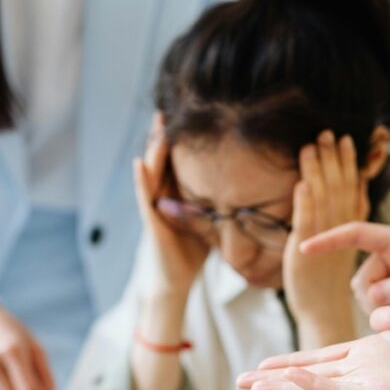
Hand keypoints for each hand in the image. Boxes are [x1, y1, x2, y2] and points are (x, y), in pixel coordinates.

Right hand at [134, 114, 209, 298]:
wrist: (174, 280)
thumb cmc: (191, 252)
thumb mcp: (208, 220)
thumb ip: (218, 202)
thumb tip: (248, 188)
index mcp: (178, 194)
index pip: (179, 160)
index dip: (183, 138)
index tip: (191, 113)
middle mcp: (163, 196)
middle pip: (163, 159)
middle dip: (165, 134)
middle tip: (168, 109)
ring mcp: (155, 207)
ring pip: (152, 172)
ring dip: (154, 149)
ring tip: (157, 125)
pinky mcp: (152, 221)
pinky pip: (145, 197)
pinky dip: (142, 180)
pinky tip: (140, 163)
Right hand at [236, 304, 389, 389]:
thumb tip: (376, 314)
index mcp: (375, 354)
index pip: (324, 360)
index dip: (293, 363)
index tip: (264, 364)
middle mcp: (370, 371)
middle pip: (312, 376)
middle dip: (276, 380)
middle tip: (242, 382)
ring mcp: (375, 383)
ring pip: (319, 387)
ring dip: (285, 386)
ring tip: (252, 385)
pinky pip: (343, 387)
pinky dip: (313, 385)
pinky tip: (288, 381)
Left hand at [283, 131, 362, 331]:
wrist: (323, 313)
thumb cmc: (328, 281)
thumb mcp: (341, 245)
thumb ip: (344, 218)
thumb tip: (347, 193)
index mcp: (351, 228)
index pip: (352, 189)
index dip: (350, 165)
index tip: (349, 140)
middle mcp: (340, 232)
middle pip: (338, 189)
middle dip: (332, 160)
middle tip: (327, 133)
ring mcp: (323, 242)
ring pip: (322, 201)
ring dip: (316, 173)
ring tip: (310, 148)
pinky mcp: (305, 253)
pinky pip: (307, 225)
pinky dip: (304, 203)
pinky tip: (301, 184)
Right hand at [300, 222, 389, 312]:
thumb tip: (373, 297)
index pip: (356, 234)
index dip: (329, 240)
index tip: (304, 248)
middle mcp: (389, 255)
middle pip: (360, 278)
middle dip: (372, 298)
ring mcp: (389, 273)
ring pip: (365, 294)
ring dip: (378, 307)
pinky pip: (374, 302)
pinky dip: (384, 311)